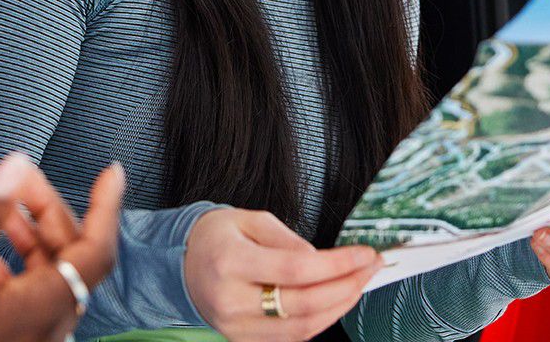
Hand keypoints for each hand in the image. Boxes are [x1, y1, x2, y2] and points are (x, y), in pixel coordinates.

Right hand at [0, 153, 125, 341]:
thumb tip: (16, 166)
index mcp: (34, 314)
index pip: (95, 253)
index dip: (105, 208)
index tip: (110, 172)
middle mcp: (43, 331)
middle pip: (73, 259)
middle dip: (50, 210)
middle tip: (21, 178)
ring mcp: (31, 340)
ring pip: (53, 276)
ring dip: (35, 237)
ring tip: (4, 209)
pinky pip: (34, 298)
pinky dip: (21, 267)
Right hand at [181, 208, 382, 341]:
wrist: (179, 265)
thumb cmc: (214, 238)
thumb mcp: (248, 219)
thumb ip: (287, 239)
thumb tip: (322, 260)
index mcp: (230, 262)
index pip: (296, 269)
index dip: (337, 264)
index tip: (364, 254)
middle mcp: (231, 300)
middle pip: (304, 304)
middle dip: (347, 286)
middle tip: (370, 268)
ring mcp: (236, 327)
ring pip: (302, 328)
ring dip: (339, 307)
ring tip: (359, 284)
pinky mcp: (243, 340)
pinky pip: (291, 337)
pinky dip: (320, 321)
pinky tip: (336, 301)